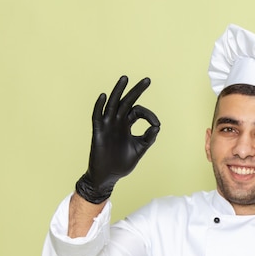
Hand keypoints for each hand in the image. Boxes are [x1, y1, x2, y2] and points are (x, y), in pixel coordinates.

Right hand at [75, 76, 160, 203]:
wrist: (108, 177)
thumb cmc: (122, 163)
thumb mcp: (139, 149)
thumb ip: (148, 138)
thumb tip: (157, 126)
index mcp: (127, 125)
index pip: (138, 111)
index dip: (149, 115)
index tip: (156, 125)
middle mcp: (118, 122)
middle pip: (127, 101)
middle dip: (137, 90)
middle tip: (148, 80)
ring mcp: (108, 126)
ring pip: (113, 104)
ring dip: (118, 91)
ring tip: (125, 78)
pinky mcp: (99, 133)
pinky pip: (97, 117)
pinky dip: (99, 106)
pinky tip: (104, 96)